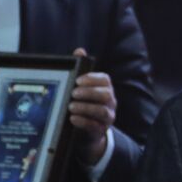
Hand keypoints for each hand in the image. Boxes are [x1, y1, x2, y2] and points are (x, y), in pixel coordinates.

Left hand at [69, 48, 115, 165]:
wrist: (86, 131)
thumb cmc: (84, 104)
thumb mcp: (82, 88)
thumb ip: (81, 70)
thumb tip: (80, 51)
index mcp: (105, 89)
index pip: (105, 80)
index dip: (92, 79)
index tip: (78, 80)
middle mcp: (110, 102)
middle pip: (106, 95)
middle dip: (89, 93)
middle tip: (73, 93)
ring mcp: (107, 117)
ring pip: (102, 111)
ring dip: (86, 107)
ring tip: (71, 106)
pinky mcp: (100, 131)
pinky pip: (95, 126)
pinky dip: (83, 121)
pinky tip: (72, 118)